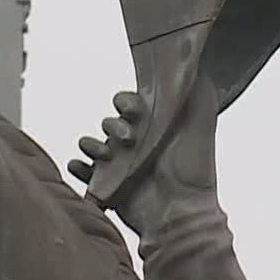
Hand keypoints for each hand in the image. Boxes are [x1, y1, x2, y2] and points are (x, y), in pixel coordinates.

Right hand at [66, 74, 220, 238]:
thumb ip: (198, 94)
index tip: (132, 109)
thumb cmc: (194, 172)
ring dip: (92, 144)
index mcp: (156, 128)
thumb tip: (194, 63)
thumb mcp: (201, 126)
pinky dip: (78, 166)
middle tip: (127, 139)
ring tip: (104, 155)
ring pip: (92, 144)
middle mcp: (137, 144)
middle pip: (109, 122)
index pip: (130, 104)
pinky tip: (81, 166)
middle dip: (112, 124)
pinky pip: (83, 172)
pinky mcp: (108, 187)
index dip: (126, 102)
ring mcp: (121, 166)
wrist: (182, 215)